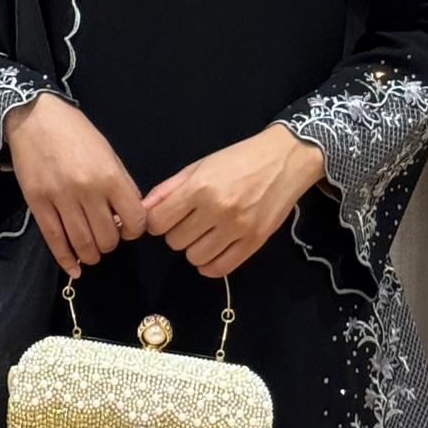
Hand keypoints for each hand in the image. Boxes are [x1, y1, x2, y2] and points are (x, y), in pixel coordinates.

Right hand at [2, 93, 148, 278]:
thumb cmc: (75, 133)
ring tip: (91, 251)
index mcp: (110, 177)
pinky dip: (66, 260)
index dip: (134, 231)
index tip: (127, 228)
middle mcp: (88, 191)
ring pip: (83, 245)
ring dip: (91, 255)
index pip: (134, 221)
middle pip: (108, 238)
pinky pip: (55, 241)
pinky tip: (73, 268)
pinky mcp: (38, 205)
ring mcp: (60, 200)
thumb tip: (128, 217)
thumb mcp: (108, 153)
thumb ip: (121, 185)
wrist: (35, 118)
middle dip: (110, 244)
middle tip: (106, 236)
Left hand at [138, 124, 326, 278]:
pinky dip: (210, 264)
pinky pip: (220, 268)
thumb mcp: (199, 166)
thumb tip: (142, 211)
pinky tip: (214, 249)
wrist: (284, 160)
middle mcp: (217, 210)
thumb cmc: (239, 159)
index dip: (157, 222)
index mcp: (200, 187)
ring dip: (194, 248)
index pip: (158, 221)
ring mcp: (237, 229)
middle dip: (177, 233)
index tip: (167, 218)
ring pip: (195, 257)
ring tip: (206, 233)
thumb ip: (168, 189)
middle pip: (175, 242)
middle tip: (191, 221)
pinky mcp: (254, 243)